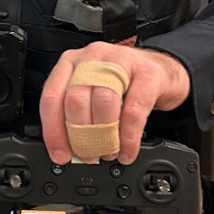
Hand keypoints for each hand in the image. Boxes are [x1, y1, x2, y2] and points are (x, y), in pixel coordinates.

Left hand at [39, 41, 189, 164]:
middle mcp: (91, 58)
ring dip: (104, 137)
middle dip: (80, 136)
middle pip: (76, 100)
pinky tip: (127, 151)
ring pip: (103, 102)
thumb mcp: (92, 91)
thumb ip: (77, 113)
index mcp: (70, 62)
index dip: (54, 131)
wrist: (161, 68)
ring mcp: (119, 62)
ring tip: (108, 152)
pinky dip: (129, 138)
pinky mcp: (147, 74)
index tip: (60, 154)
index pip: (52, 97)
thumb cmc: (121, 82)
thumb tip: (68, 149)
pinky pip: (134, 110)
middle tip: (88, 155)